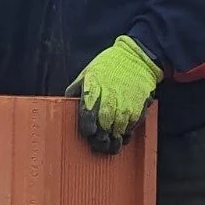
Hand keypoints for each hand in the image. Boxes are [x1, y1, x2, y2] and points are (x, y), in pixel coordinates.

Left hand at [66, 36, 161, 154]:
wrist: (137, 58)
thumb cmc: (108, 65)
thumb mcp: (86, 73)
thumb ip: (76, 90)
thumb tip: (66, 104)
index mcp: (93, 91)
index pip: (87, 116)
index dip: (87, 129)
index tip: (89, 133)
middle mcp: (109, 101)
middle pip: (103, 128)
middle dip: (100, 141)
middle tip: (99, 146)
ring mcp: (125, 106)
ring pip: (118, 132)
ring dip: (114, 141)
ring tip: (111, 145)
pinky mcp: (138, 108)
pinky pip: (131, 127)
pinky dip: (126, 134)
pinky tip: (122, 135)